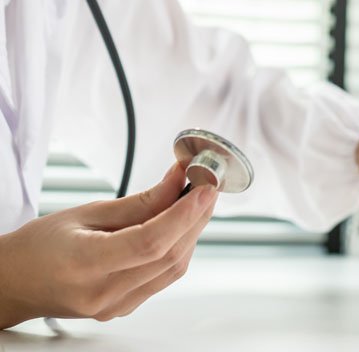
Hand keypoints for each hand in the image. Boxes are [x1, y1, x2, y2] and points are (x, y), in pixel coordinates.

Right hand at [0, 163, 217, 328]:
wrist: (12, 283)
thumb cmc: (38, 246)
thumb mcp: (86, 212)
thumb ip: (139, 201)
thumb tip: (178, 180)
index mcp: (86, 266)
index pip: (150, 243)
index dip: (184, 214)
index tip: (205, 188)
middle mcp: (103, 294)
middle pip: (169, 256)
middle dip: (197, 217)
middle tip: (208, 185)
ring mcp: (114, 306)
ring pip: (172, 269)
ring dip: (192, 232)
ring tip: (198, 200)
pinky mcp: (122, 308)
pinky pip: (163, 278)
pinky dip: (179, 248)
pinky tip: (180, 225)